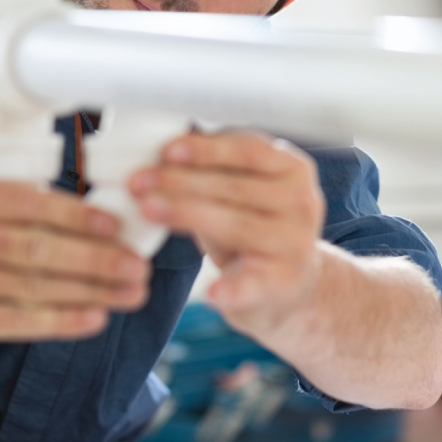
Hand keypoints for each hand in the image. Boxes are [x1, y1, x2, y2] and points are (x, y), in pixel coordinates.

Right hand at [0, 179, 150, 374]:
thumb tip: (76, 218)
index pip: (24, 201)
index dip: (75, 213)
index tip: (116, 224)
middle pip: (34, 244)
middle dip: (94, 256)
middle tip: (136, 264)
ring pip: (31, 283)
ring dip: (88, 289)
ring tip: (128, 293)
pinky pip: (14, 320)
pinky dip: (59, 320)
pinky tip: (93, 318)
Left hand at [128, 133, 324, 340]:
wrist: (288, 282)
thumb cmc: (252, 223)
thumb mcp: (241, 187)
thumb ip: (213, 167)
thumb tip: (161, 149)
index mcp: (293, 168)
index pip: (248, 150)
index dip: (206, 150)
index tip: (167, 151)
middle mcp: (302, 203)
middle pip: (236, 187)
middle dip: (181, 182)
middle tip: (139, 182)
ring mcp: (296, 245)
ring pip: (237, 225)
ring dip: (186, 215)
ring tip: (148, 209)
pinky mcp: (283, 283)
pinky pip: (254, 283)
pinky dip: (232, 288)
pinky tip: (211, 292)